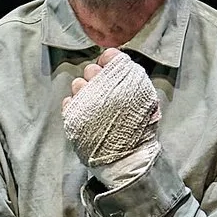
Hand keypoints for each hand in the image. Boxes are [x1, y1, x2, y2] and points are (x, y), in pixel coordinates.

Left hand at [60, 48, 160, 172]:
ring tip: (93, 107)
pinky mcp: (73, 115)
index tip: (108, 69)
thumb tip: (124, 69)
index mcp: (124, 80)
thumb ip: (135, 83)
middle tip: (102, 92)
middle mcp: (102, 86)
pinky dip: (74, 107)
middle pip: (91, 69)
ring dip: (84, 92)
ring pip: (77, 84)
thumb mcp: (147, 103)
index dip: (108, 61)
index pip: (110, 56)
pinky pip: (68, 102)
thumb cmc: (139, 132)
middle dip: (96, 78)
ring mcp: (86, 101)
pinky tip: (84, 116)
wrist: (125, 159)